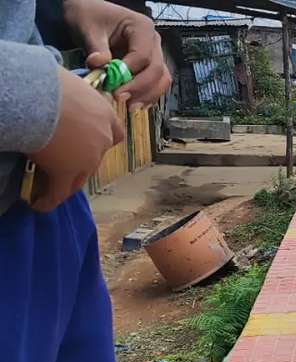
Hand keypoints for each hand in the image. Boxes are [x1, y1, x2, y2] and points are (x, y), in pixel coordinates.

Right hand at [29, 68, 123, 211]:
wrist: (39, 96)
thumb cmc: (50, 83)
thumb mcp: (72, 85)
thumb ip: (75, 98)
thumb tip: (62, 98)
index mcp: (105, 114)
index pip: (116, 133)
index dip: (104, 139)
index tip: (91, 143)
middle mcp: (102, 138)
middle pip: (97, 158)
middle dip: (82, 163)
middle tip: (63, 166)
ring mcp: (87, 158)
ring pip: (79, 178)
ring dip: (66, 184)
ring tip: (51, 191)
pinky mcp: (66, 172)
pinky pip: (58, 192)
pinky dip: (49, 200)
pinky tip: (39, 205)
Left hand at [63, 0, 171, 109]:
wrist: (90, 16)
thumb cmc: (90, 18)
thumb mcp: (89, 29)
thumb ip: (96, 48)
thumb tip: (99, 65)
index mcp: (142, 27)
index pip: (143, 56)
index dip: (130, 73)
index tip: (112, 85)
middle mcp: (154, 41)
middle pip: (157, 70)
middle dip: (140, 87)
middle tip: (120, 98)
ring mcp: (154, 54)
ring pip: (162, 79)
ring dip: (148, 95)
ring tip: (130, 106)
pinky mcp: (149, 66)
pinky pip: (156, 84)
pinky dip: (147, 96)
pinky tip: (134, 105)